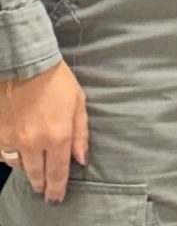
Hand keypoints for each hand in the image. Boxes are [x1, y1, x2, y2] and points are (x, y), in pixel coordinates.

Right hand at [0, 60, 88, 202]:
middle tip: (45, 190)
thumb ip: (80, 134)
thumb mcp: (78, 103)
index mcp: (57, 135)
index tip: (56, 198)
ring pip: (20, 167)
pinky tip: (20, 153)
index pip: (58, 172)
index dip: (57, 189)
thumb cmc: (57, 81)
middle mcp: (34, 143)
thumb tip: (80, 159)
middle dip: (42, 185)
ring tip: (36, 169)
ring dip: (29, 170)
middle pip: (37, 175)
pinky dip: (13, 158)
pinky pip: (5, 156)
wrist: (26, 66)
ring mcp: (13, 140)